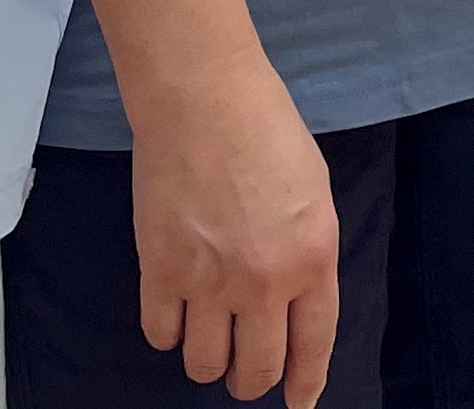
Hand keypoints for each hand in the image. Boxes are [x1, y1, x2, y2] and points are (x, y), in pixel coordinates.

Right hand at [131, 69, 340, 403]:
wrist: (202, 96)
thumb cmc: (264, 128)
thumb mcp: (313, 193)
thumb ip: (308, 253)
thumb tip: (294, 302)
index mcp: (313, 258)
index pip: (312, 348)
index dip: (304, 385)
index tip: (297, 403)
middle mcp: (264, 281)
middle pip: (256, 370)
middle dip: (251, 381)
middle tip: (244, 371)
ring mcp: (209, 280)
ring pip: (204, 364)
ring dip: (207, 361)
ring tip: (207, 337)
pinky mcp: (160, 269)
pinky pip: (160, 334)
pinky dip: (167, 332)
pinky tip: (174, 311)